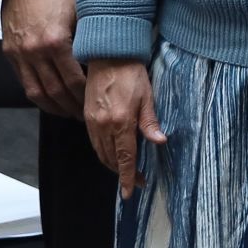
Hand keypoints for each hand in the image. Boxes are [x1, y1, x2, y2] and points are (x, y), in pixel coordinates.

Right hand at [0, 0, 85, 117]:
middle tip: (86, 115)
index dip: (85, 95)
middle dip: (71, 107)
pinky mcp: (10, 54)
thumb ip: (89, 38)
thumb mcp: (81, 11)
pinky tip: (51, 101)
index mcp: (56, 41)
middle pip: (55, 91)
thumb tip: (107, 60)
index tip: (96, 102)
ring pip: (36, 92)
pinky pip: (24, 83)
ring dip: (54, 107)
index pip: (73, 79)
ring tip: (70, 113)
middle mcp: (35, 52)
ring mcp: (20, 55)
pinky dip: (38, 96)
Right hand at [84, 58, 165, 198]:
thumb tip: (160, 142)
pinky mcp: (87, 116)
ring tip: (127, 170)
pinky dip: (103, 152)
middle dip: (123, 173)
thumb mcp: (147, 96)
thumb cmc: (132, 74)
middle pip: (111, 159)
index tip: (131, 192)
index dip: (129, 177)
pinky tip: (112, 153)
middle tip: (138, 180)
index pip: (124, 158)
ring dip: (112, 164)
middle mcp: (103, 126)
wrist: (109, 56)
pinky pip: (94, 142)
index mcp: (120, 122)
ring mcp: (92, 122)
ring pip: (101, 153)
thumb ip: (150, 122)